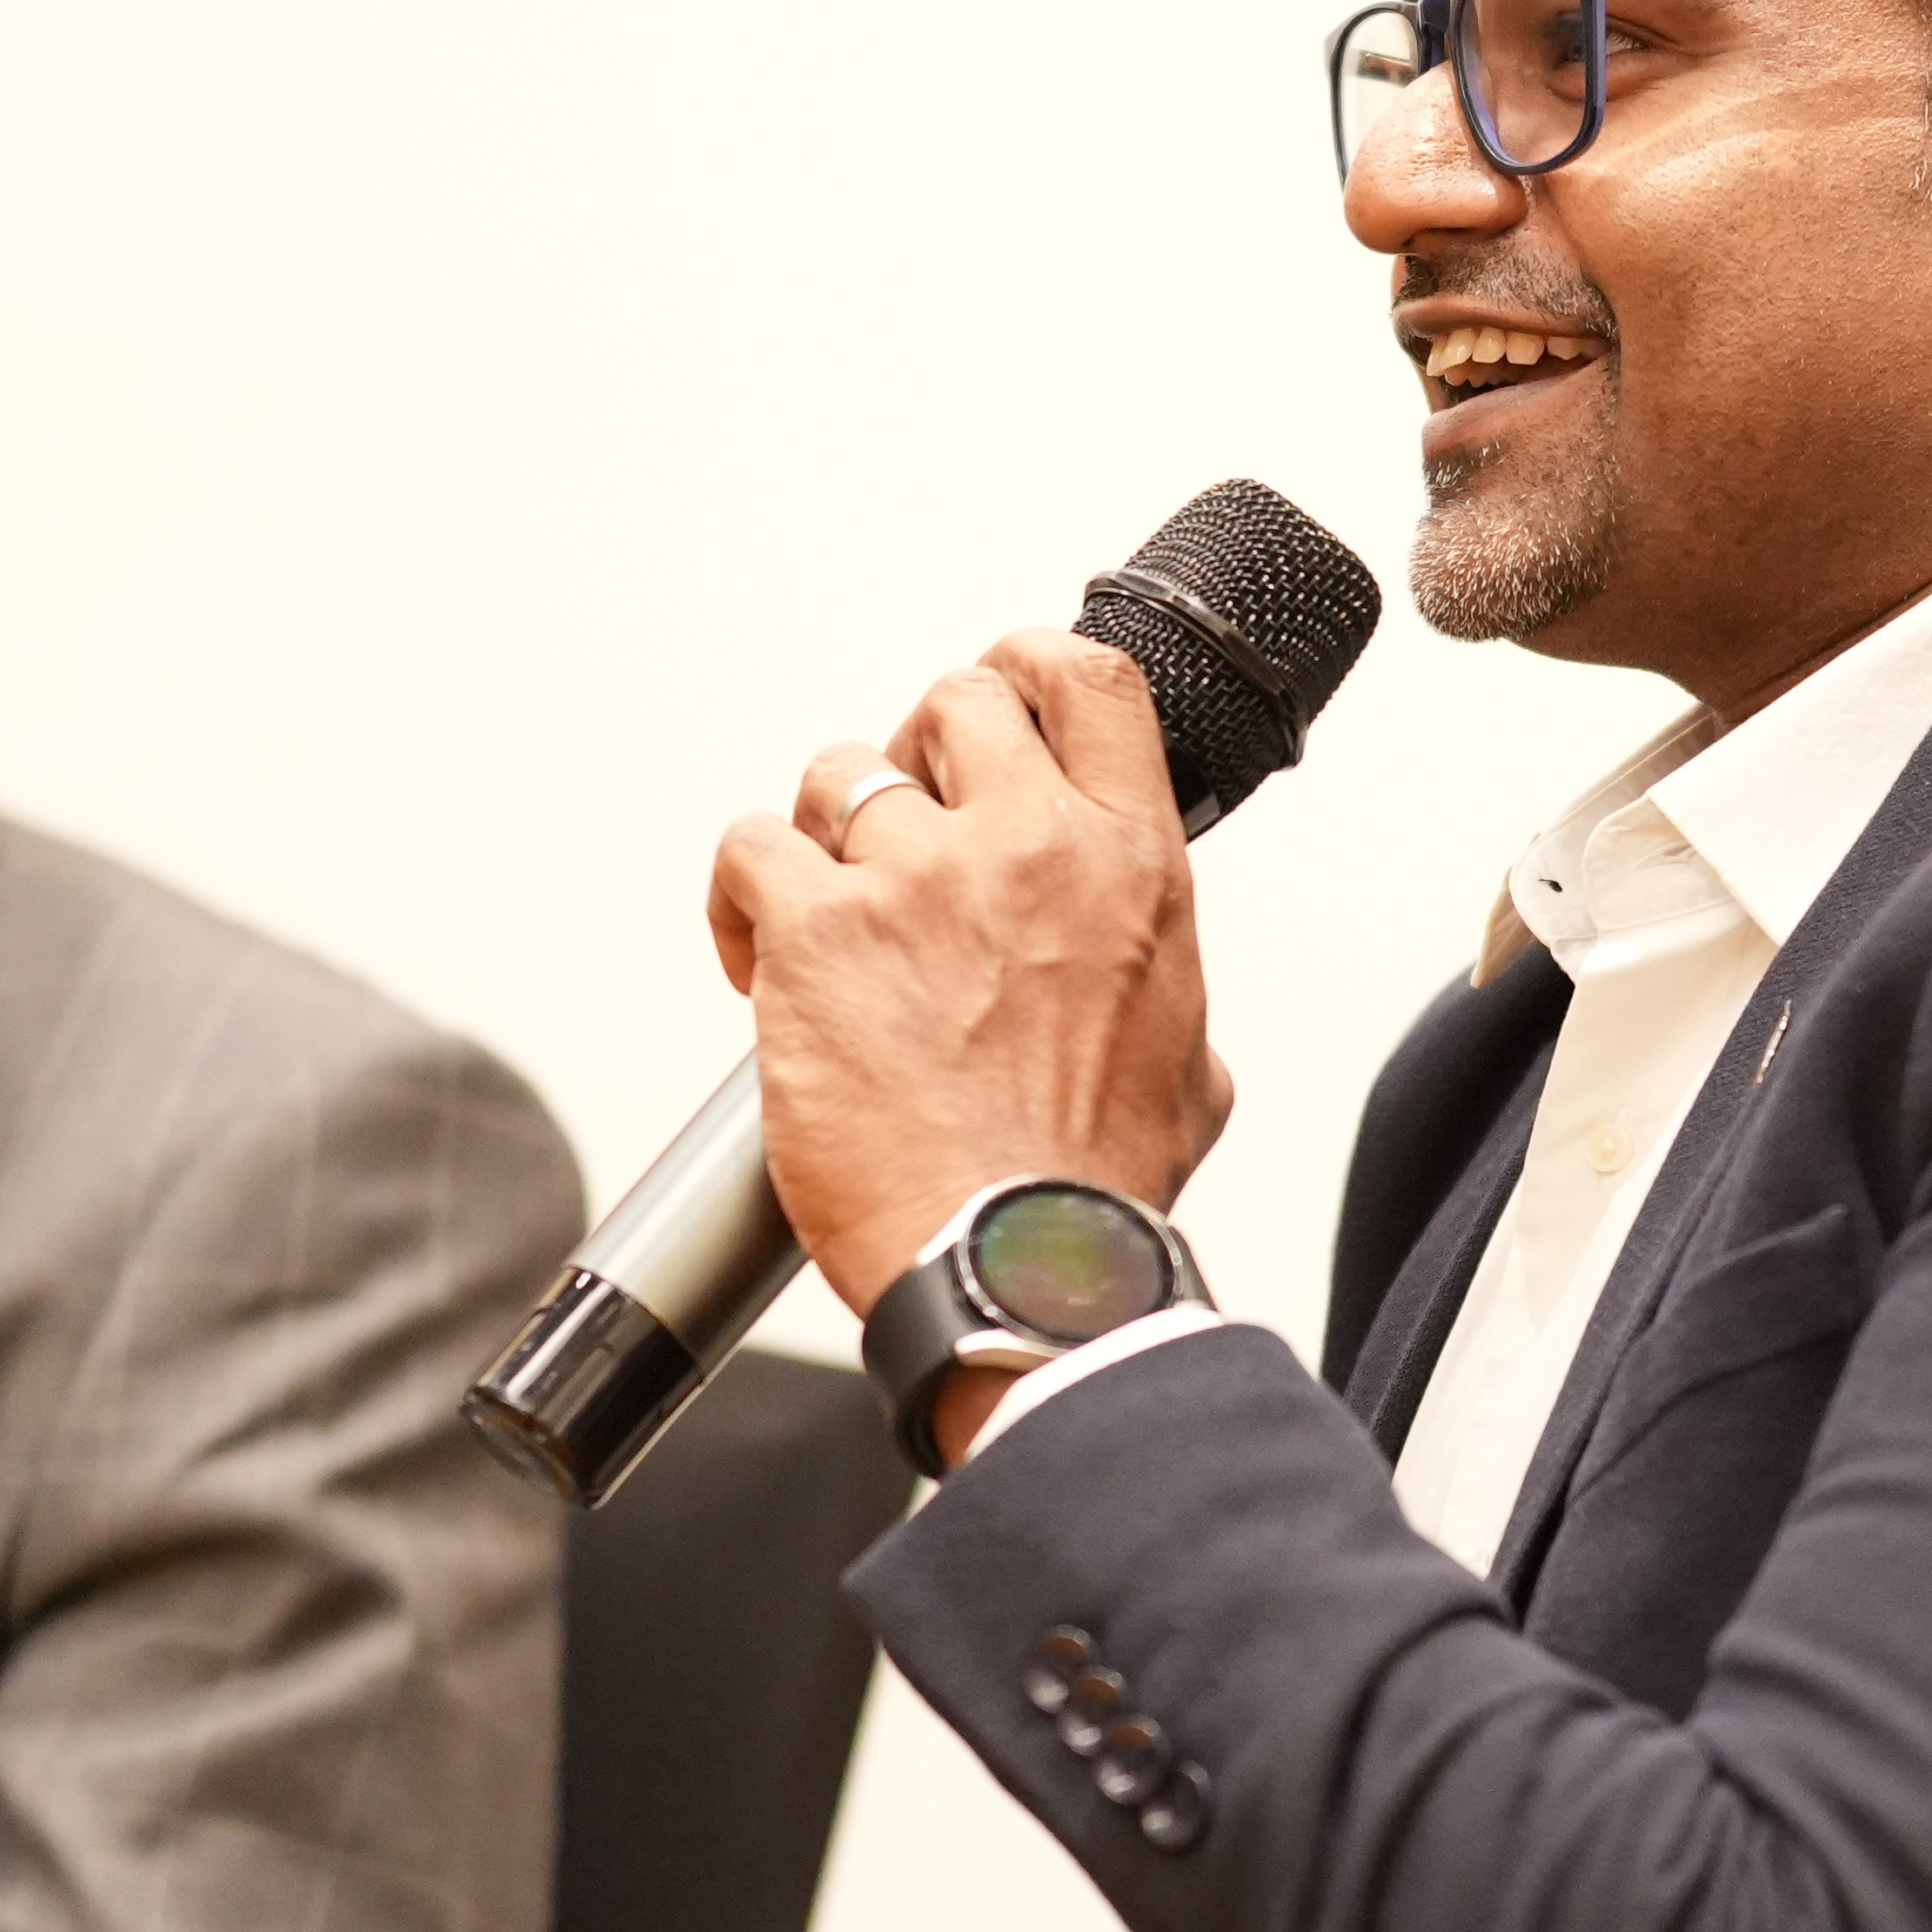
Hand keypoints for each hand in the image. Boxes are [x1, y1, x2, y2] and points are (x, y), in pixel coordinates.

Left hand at [709, 625, 1233, 1337]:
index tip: (1001, 690)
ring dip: (824, 833)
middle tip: (898, 826)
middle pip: (953, 701)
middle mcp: (1030, 848)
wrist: (1015, 1267)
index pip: (1092, 685)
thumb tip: (1158, 1008)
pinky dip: (742, 897)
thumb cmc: (1091, 1194)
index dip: (1031, 664)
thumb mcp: (1189, 1073)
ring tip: (826, 916)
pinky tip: (757, 958)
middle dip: (916, 750)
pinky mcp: (817, 935)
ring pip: (839, 770)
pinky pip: (750, 850)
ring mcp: (919, 880)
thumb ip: (1168, 999)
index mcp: (1132, 868)